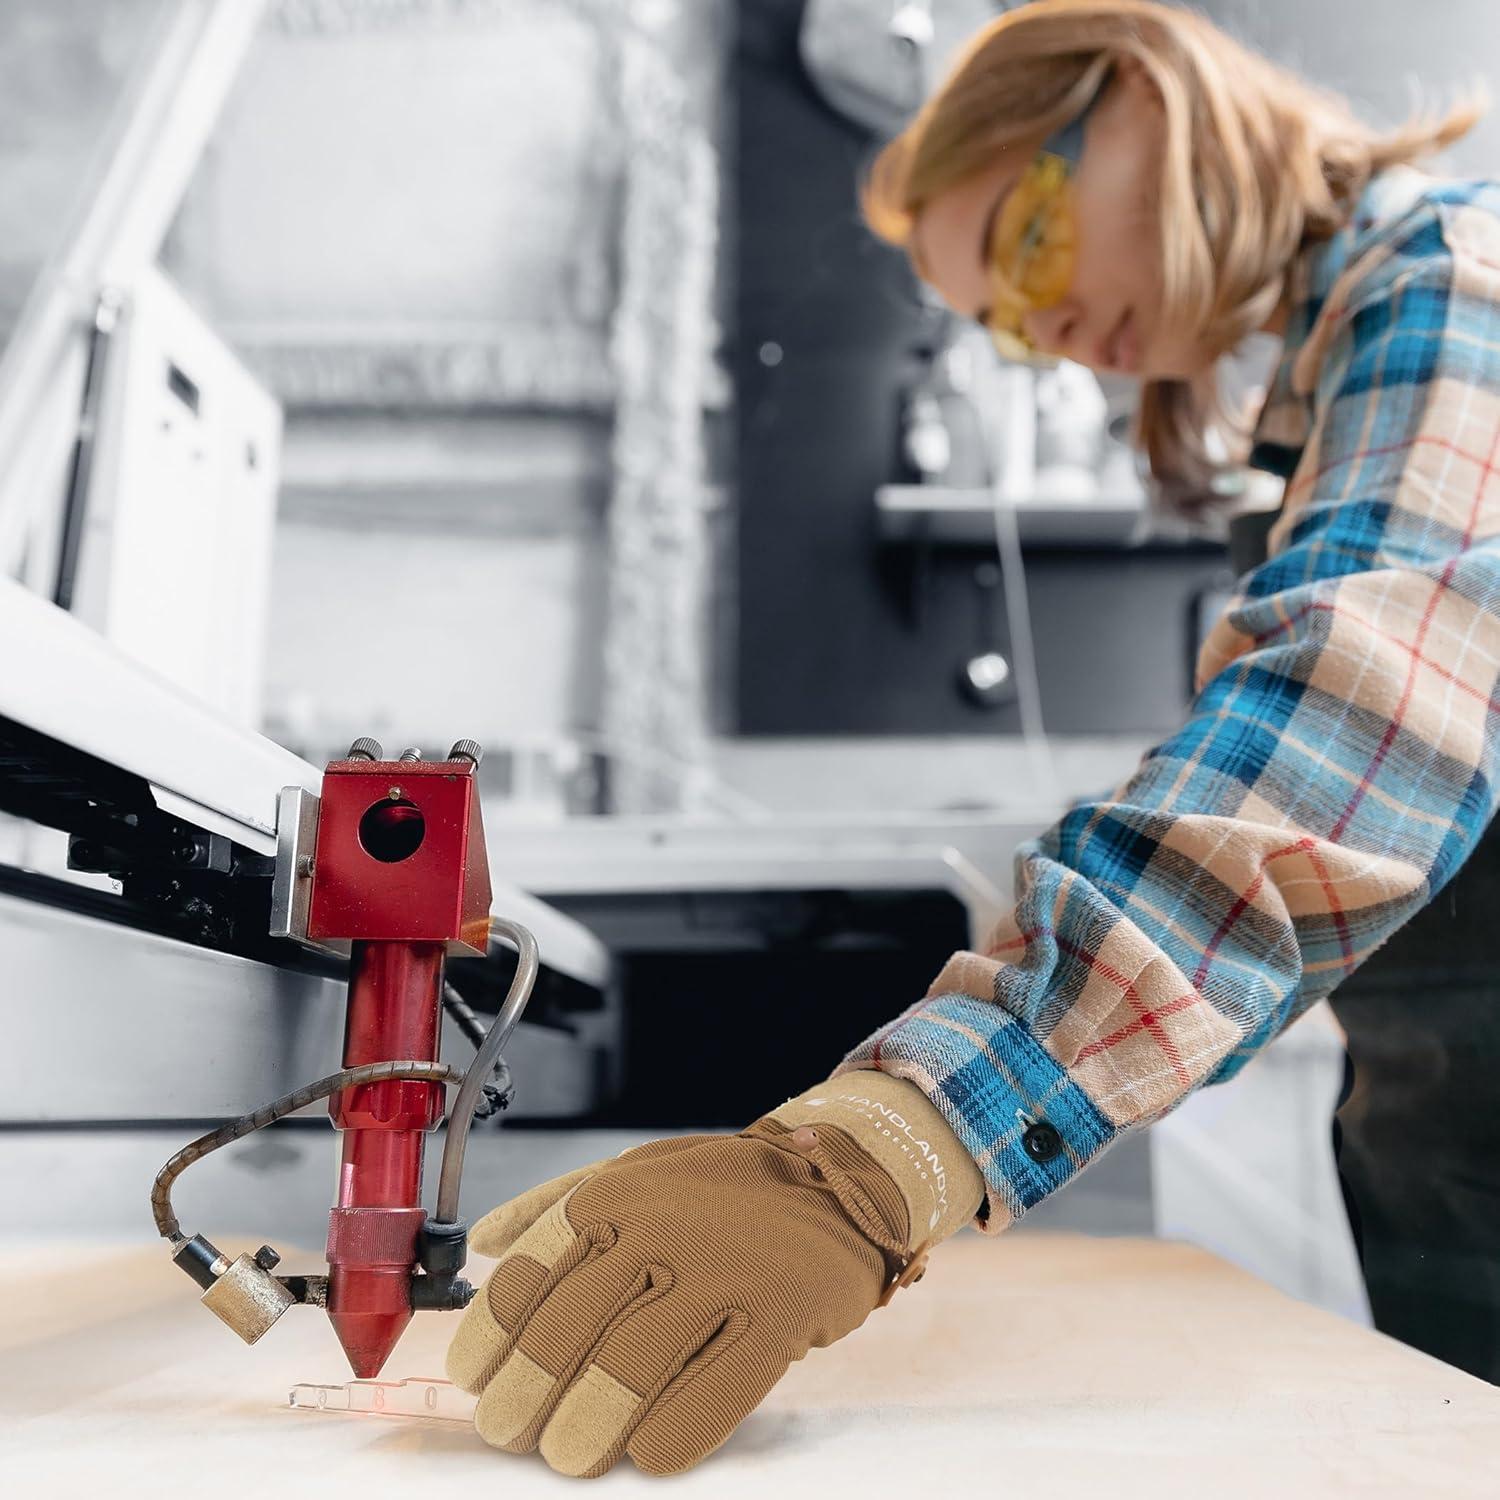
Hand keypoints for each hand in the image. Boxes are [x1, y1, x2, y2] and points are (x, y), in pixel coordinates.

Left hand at [445, 1072, 983, 1476]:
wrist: (838, 1176)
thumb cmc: (718, 1191)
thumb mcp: (635, 1172)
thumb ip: (556, 1203)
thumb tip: (482, 1244)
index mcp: (614, 1197)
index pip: (525, 1278)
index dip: (488, 1343)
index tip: (475, 1381)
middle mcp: (659, 1227)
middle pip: (562, 1335)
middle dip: (523, 1399)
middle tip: (510, 1432)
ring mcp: (721, 1269)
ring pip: (626, 1372)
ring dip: (583, 1430)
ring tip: (569, 1454)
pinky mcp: (779, 1312)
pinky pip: (712, 1394)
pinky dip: (671, 1436)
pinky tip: (650, 1450)